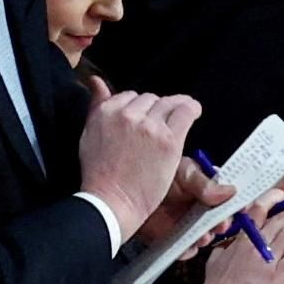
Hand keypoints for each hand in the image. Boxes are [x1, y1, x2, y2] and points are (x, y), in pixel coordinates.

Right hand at [76, 77, 202, 244]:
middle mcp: (127, 114)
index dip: (139, 110)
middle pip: (151, 99)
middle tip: (155, 132)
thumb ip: (97, 105)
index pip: (131, 96)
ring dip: (173, 111)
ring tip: (174, 124)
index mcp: (106, 111)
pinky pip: (186, 111)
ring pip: (169, 103)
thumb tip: (96, 80)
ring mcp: (149, 126)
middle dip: (154, 112)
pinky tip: (194, 113)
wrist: (110, 202)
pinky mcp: (168, 139)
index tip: (142, 124)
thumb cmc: (99, 174)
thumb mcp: (90, 134)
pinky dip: (192, 109)